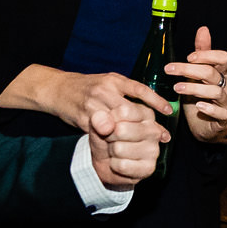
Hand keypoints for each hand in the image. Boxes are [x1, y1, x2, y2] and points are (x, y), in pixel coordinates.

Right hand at [0, 65, 174, 135]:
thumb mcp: (108, 82)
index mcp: (112, 80)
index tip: (169, 112)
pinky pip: (104, 133)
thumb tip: (150, 106)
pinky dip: (116, 140)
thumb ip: (126, 92)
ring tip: (148, 144)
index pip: (138, 89)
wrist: (58, 90)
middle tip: (161, 135)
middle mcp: (103, 91)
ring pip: (117, 123)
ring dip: (133, 135)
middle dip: (146, 123)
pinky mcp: (84, 120)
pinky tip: (126, 147)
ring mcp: (92, 106)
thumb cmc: (88, 87)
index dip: (155, 101)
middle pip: (129, 109)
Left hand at [87, 98, 162, 189]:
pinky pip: (122, 166)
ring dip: (111, 152)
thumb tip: (106, 126)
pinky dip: (114, 166)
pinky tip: (120, 163)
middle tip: (112, 140)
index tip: (110, 125)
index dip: (109, 120)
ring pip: (119, 149)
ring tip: (116, 152)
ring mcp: (153, 150)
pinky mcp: (149, 168)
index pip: (124, 111)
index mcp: (145, 113)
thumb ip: (99, 119)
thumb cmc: (106, 138)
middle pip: (121, 130)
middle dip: (109, 137)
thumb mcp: (98, 124)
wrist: (106, 162)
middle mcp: (153, 130)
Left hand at [165, 27, 226, 144]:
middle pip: (212, 73)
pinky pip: (221, 113)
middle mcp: (226, 86)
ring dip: (195, 88)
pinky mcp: (224, 118)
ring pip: (216, 92)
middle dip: (189, 70)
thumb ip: (201, 53)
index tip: (188, 57)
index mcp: (220, 73)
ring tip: (177, 88)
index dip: (207, 55)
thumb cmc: (201, 97)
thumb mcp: (198, 74)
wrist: (206, 126)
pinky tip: (198, 107)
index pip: (222, 58)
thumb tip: (203, 29)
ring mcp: (226, 102)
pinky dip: (210, 109)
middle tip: (169, 69)